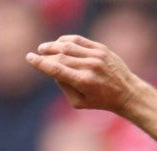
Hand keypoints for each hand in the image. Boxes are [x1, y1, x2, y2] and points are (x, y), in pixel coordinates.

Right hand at [25, 35, 142, 112]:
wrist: (126, 92)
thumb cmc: (101, 101)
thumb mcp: (79, 103)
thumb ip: (64, 87)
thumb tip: (53, 70)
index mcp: (83, 82)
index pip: (56, 69)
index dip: (40, 63)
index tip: (29, 58)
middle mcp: (90, 66)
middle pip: (60, 56)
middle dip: (46, 54)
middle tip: (37, 54)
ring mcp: (96, 56)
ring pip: (68, 45)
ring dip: (53, 45)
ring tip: (44, 48)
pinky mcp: (101, 49)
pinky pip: (79, 40)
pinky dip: (66, 40)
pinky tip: (59, 43)